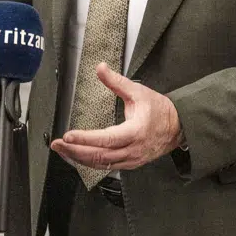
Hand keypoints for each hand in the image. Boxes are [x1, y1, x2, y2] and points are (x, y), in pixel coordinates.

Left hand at [50, 64, 183, 172]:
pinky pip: (106, 166)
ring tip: (62, 150)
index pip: (106, 139)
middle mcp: (133, 150)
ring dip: (79, 158)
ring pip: (101, 164)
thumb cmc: (160, 110)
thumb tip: (100, 68)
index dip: (86, 139)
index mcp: (135, 132)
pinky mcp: (129, 164)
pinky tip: (77, 156)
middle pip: (99, 155)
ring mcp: (131, 160)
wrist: (178, 127)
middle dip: (75, 151)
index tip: (68, 135)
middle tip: (57, 144)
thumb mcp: (138, 92)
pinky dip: (89, 162)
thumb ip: (116, 82)